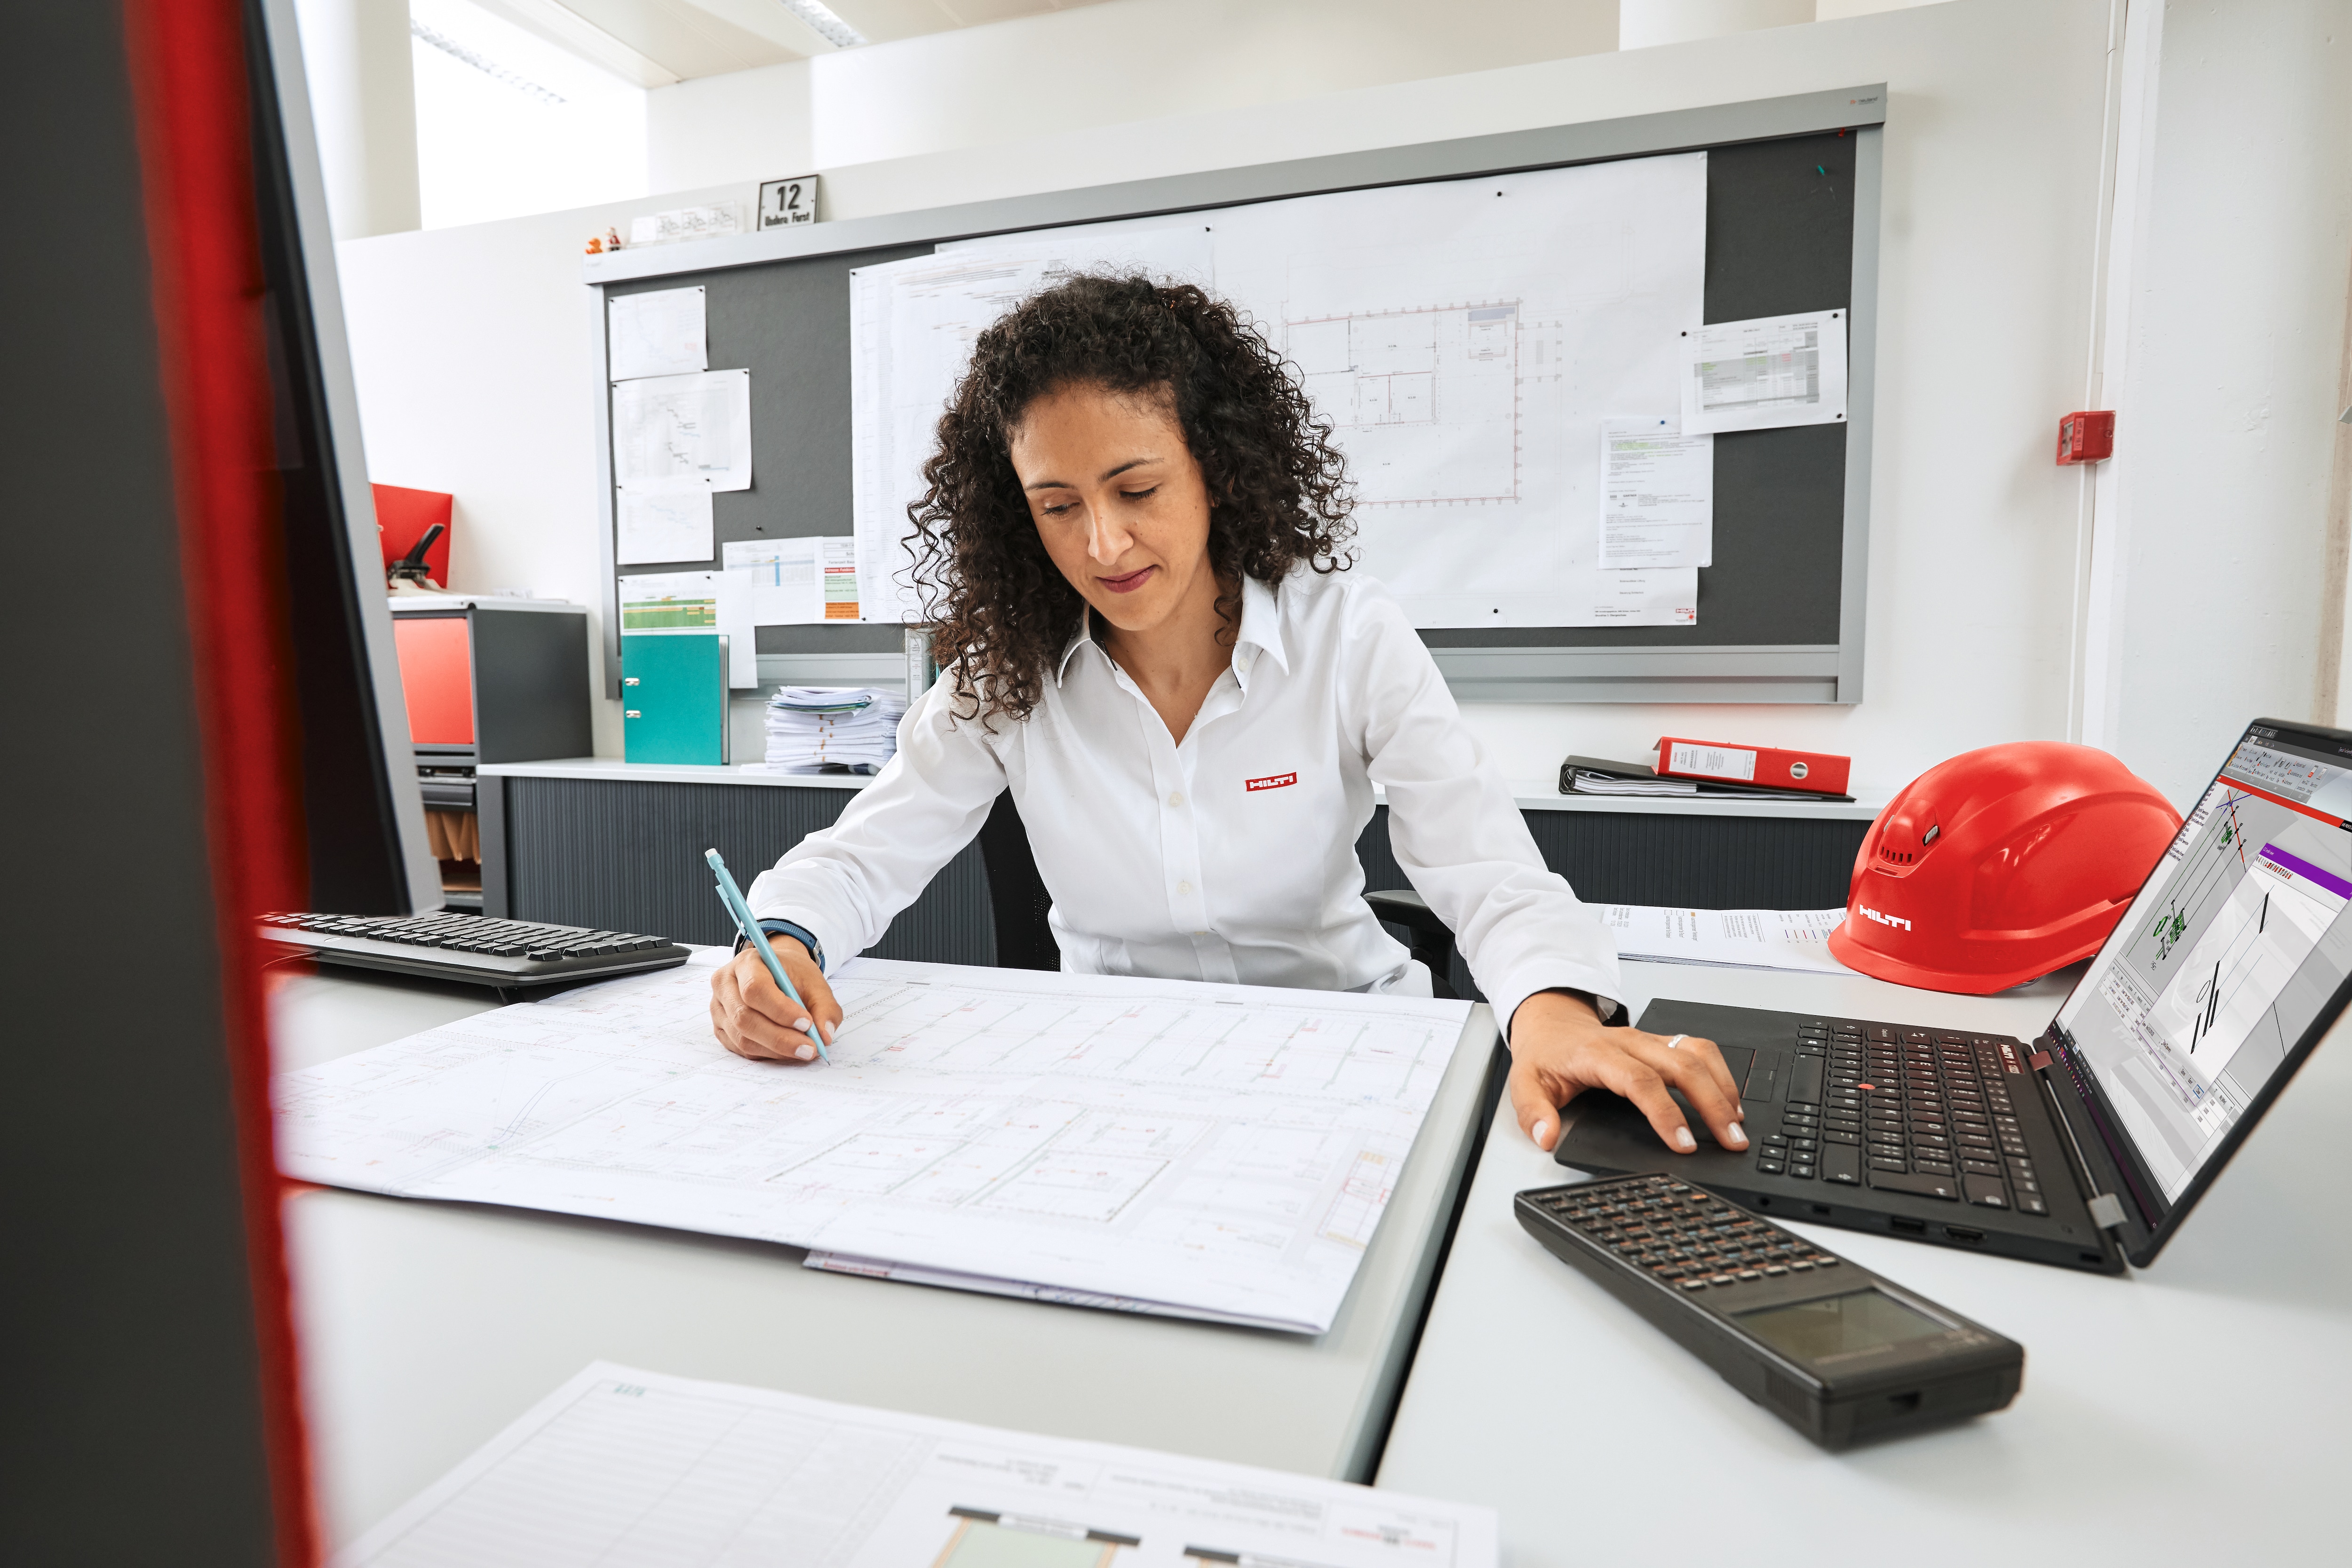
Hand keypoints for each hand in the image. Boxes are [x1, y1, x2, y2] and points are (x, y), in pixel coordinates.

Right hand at [709, 939, 840, 1062]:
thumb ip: (825, 1007)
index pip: (755, 988)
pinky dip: (766, 1053)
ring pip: (742, 1038)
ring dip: (775, 1050)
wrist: (775, 973)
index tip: (806, 1023)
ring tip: (802, 1050)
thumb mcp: (815, 983)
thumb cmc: (792, 975)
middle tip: (809, 1049)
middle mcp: (725, 984)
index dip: (780, 1010)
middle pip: (745, 1018)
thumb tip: (825, 1037)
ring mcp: (718, 1008)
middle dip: (780, 1038)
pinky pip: (740, 1049)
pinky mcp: (720, 1028)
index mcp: (747, 963)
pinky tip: (785, 1050)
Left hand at [1505, 990, 1747, 1155]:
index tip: (1683, 1144)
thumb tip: (1547, 1137)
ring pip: (1697, 1053)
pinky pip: (1698, 1049)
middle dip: (1712, 1104)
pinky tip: (1730, 1100)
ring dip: (1723, 1087)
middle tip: (1731, 1140)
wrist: (1551, 1024)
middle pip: (1682, 1065)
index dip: (1665, 1113)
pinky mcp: (1661, 1042)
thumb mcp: (1524, 1084)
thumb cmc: (1545, 1056)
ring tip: (1738, 1124)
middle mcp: (1630, 1042)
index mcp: (1598, 1054)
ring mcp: (1649, 1039)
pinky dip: (1720, 1073)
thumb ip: (1533, 1113)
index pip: (1640, 1082)